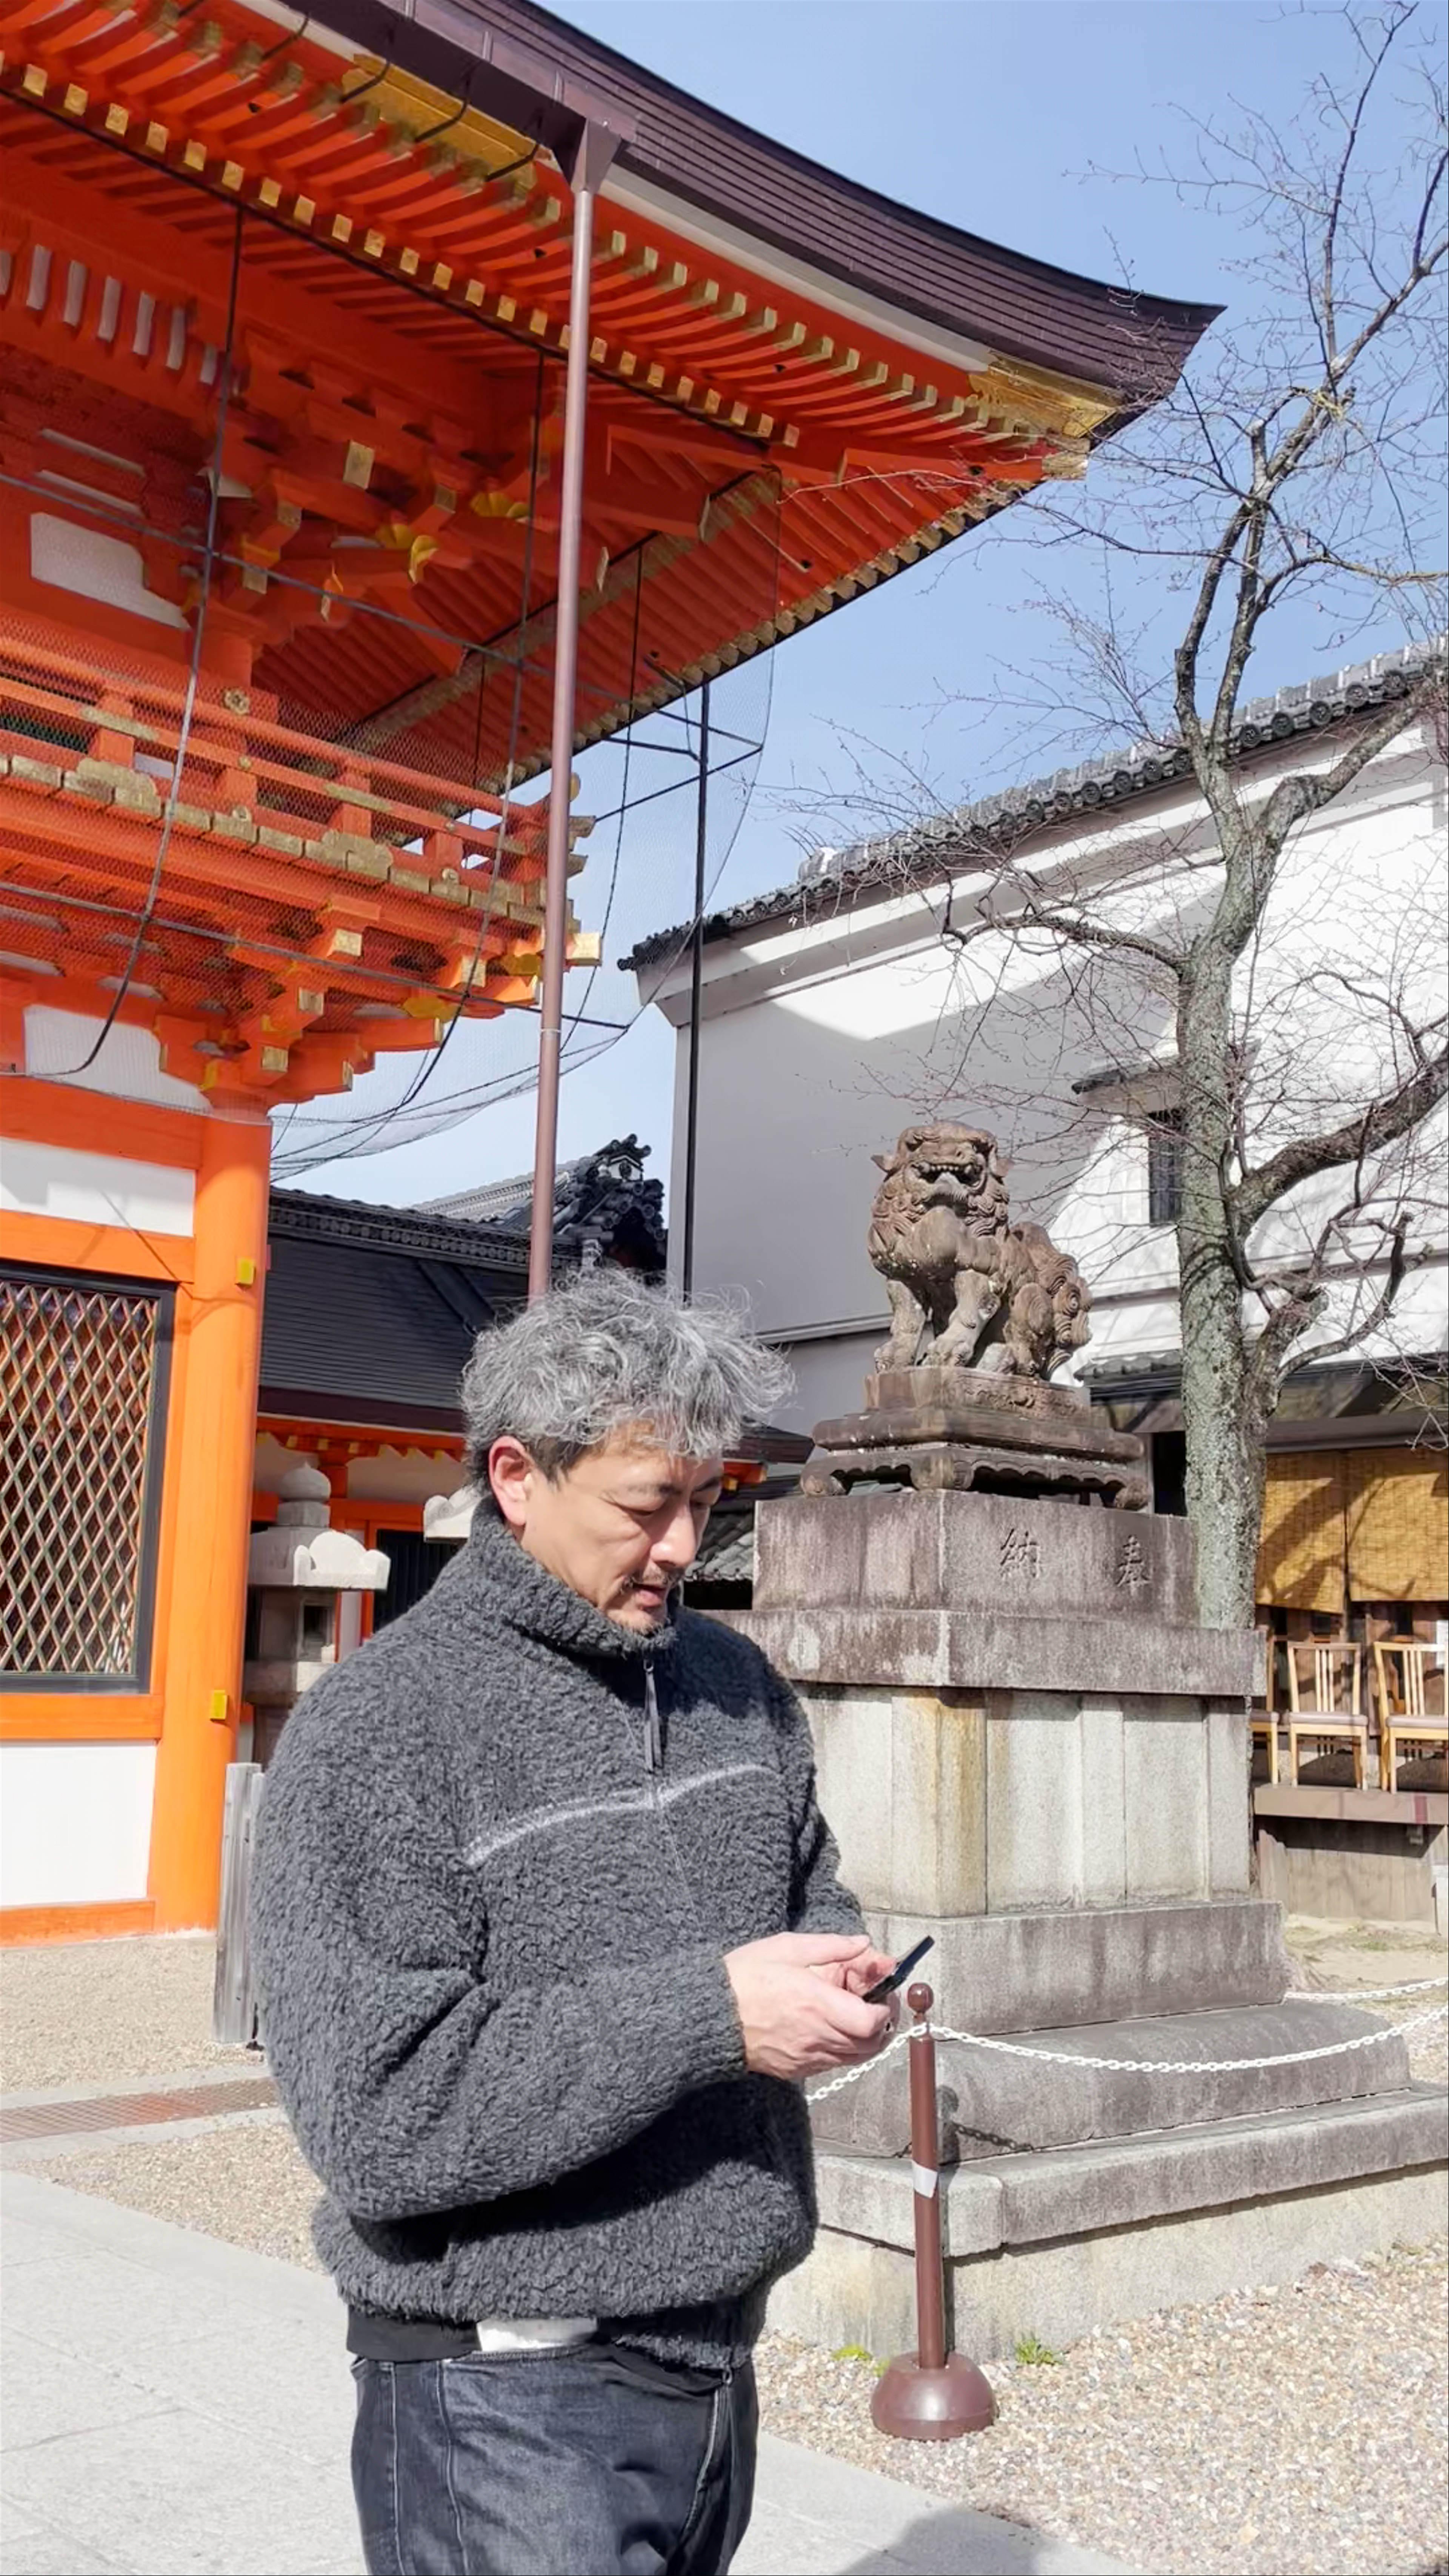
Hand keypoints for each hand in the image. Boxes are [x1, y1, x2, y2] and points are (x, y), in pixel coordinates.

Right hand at [724, 1933, 892, 2080]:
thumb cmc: (745, 1976)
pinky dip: (842, 2049)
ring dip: (865, 2039)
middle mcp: (817, 2036)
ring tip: (855, 2014)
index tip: (881, 1992)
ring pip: (854, 2058)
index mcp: (817, 2004)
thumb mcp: (787, 1947)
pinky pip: (831, 2064)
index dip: (885, 2009)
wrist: (709, 2014)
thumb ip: (831, 1946)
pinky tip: (830, 2027)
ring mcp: (806, 2057)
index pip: (872, 2022)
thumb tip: (863, 1943)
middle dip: (882, 2025)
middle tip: (875, 2003)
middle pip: (871, 2045)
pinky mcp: (794, 2069)